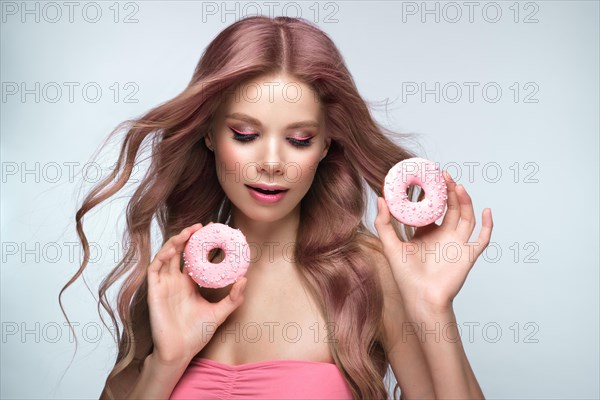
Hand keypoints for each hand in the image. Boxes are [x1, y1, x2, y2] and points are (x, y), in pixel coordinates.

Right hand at [146, 222, 247, 366]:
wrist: (179, 352)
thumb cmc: (196, 334)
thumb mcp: (220, 313)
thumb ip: (233, 298)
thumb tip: (245, 279)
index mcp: (189, 283)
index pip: (194, 257)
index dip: (201, 243)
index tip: (213, 231)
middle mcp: (175, 280)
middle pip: (180, 251)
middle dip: (189, 236)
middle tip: (202, 226)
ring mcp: (164, 284)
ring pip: (167, 255)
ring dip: (176, 241)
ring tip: (189, 232)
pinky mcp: (154, 291)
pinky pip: (155, 268)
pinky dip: (162, 256)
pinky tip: (174, 249)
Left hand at [374, 171, 492, 316]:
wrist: (421, 297)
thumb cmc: (405, 276)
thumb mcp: (391, 245)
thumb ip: (384, 223)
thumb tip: (381, 198)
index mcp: (426, 233)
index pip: (431, 208)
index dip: (431, 193)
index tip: (428, 176)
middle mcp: (443, 236)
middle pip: (451, 208)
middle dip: (449, 191)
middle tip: (443, 175)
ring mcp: (457, 244)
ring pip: (466, 217)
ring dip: (464, 201)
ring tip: (457, 186)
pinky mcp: (468, 255)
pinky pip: (482, 238)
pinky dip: (488, 225)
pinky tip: (487, 210)